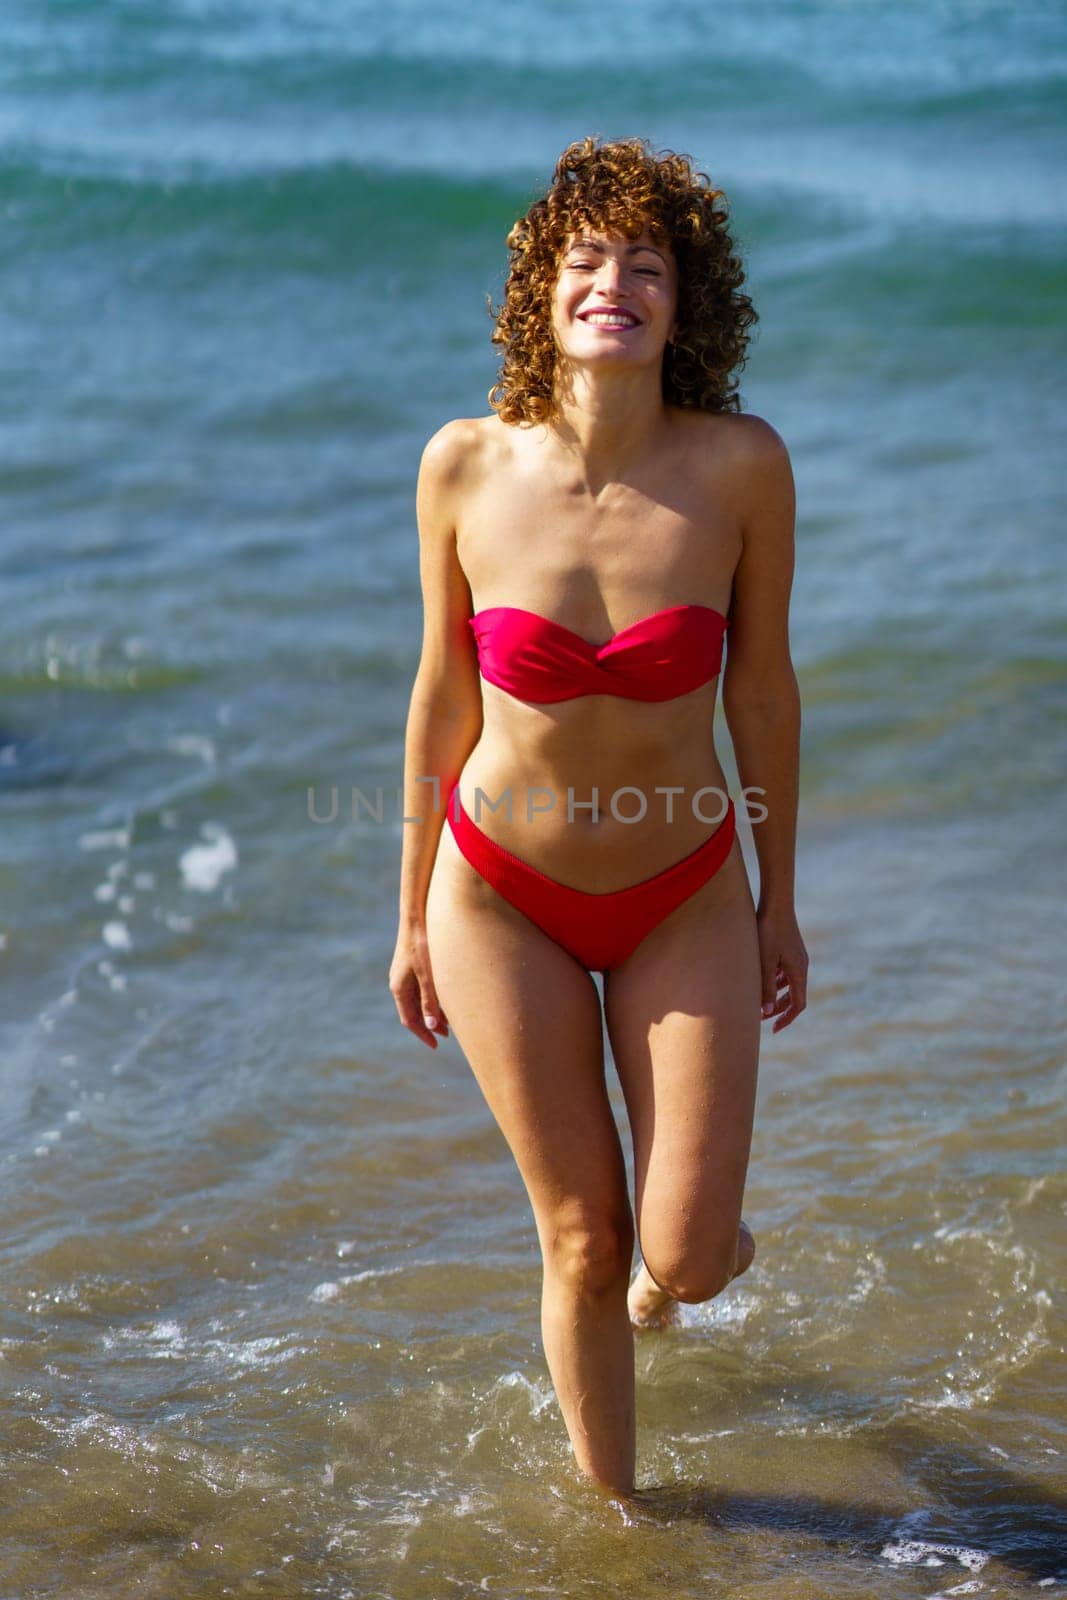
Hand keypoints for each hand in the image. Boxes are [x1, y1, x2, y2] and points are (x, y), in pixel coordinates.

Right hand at [388, 921, 449, 1049]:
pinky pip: (419, 989)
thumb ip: (431, 1001)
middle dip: (429, 1025)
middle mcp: (399, 983)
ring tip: (449, 1021)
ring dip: (431, 1012)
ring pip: (417, 1001)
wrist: (417, 916)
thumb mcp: (429, 975)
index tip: (436, 1046)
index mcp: (399, 988)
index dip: (423, 1034)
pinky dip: (431, 999)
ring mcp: (404, 974)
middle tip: (446, 1036)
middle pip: (413, 1012)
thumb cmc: (423, 944)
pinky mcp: (411, 966)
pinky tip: (445, 999)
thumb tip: (432, 1027)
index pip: (410, 1019)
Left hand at [756, 903, 807, 1031]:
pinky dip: (776, 980)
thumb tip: (767, 1013)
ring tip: (760, 1001)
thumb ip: (766, 987)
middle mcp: (802, 966)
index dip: (787, 1019)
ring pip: (790, 983)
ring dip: (777, 995)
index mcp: (799, 972)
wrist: (776, 902)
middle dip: (781, 1009)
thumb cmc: (768, 931)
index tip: (774, 1030)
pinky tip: (762, 979)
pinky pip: (786, 971)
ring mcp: (797, 956)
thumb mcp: (765, 961)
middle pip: (795, 996)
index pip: (798, 1004)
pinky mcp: (790, 948)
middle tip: (763, 1018)